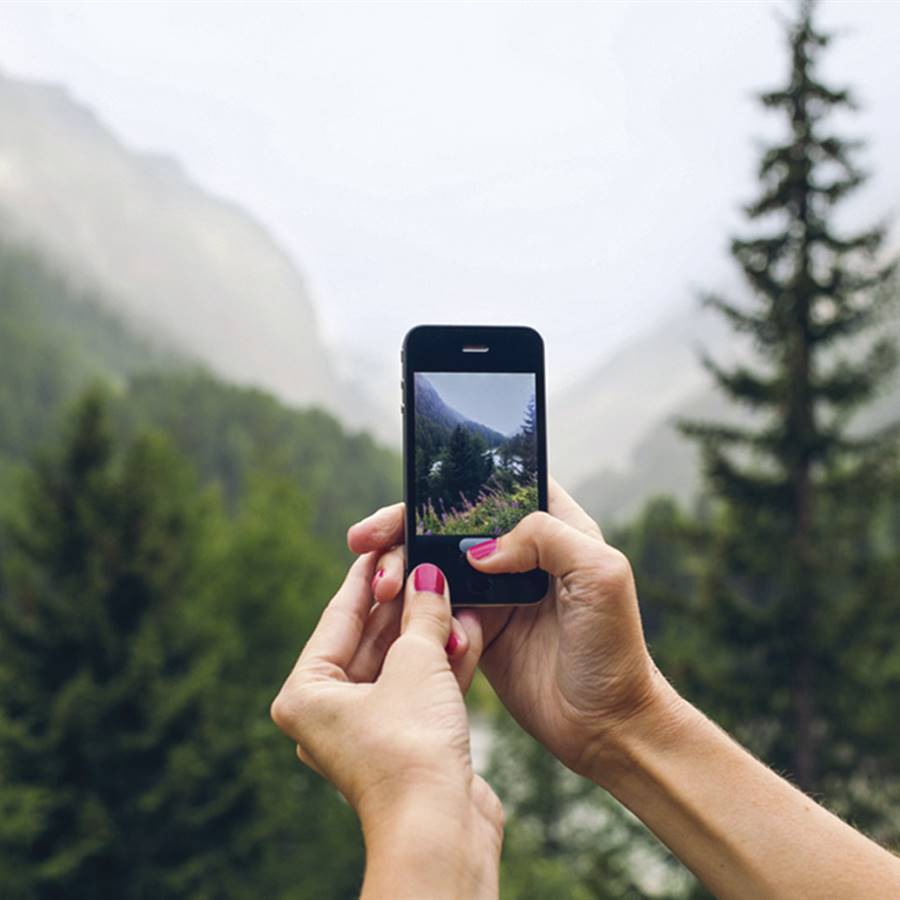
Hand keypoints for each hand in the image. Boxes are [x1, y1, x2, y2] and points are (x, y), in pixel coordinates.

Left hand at [271, 553, 502, 897]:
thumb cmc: (411, 747)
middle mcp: (331, 711)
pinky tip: (468, 631)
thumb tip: (428, 577)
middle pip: (372, 638)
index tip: (384, 540)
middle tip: (427, 563)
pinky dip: (443, 662)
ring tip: (454, 594)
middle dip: (406, 603)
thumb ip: (422, 614)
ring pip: (401, 663)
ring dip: (431, 632)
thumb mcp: (416, 663)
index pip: (340, 615)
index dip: (367, 574)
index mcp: (307, 692)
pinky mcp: (405, 741)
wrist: (440, 829)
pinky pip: (421, 688)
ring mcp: (369, 728)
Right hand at [347, 478, 672, 784]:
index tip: (408, 498)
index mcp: (554, 527)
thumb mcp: (601, 575)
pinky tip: (392, 617)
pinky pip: (432, 608)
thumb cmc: (615, 650)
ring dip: (399, 569)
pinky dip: (409, 609)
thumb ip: (545, 537)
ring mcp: (496, 591)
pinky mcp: (477, 628)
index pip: (493, 486)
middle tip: (366, 542)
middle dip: (403, 527)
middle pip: (450, 522)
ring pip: (433, 563)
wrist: (607, 726)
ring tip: (380, 588)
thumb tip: (478, 549)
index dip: (448, 484)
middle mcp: (521, 553)